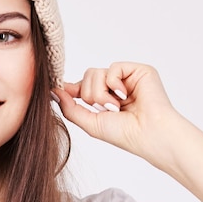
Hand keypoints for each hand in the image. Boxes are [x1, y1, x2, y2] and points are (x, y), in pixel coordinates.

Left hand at [52, 62, 181, 165]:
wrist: (149, 134)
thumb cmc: (124, 133)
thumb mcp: (89, 122)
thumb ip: (69, 107)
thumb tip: (53, 91)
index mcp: (104, 99)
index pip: (81, 86)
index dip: (70, 88)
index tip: (58, 89)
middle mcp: (114, 87)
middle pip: (86, 77)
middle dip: (89, 96)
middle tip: (106, 109)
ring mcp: (126, 78)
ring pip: (95, 72)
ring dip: (100, 93)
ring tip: (116, 106)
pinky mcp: (138, 71)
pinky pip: (113, 67)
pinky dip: (114, 84)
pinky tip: (125, 96)